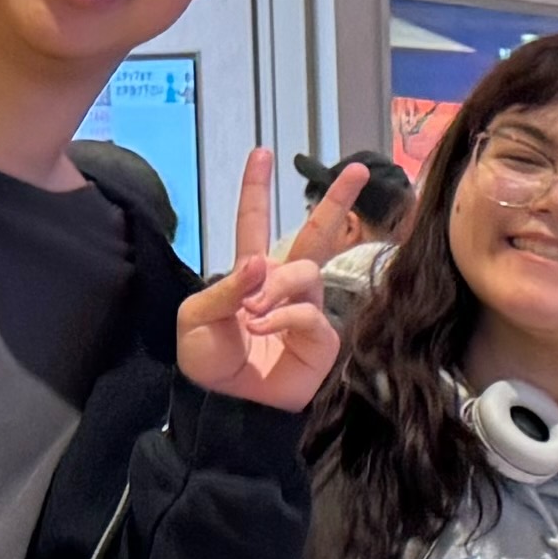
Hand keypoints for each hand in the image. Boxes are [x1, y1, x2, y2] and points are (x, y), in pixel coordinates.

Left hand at [180, 147, 379, 414]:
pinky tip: (265, 328)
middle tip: (360, 171)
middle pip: (315, 234)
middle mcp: (281, 284)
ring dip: (278, 286)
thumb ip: (227, 286)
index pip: (254, 221)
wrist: (225, 405)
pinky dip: (285, 316)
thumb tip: (263, 261)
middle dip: (336, 201)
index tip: (262, 153)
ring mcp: (305, 309)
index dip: (256, 188)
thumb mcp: (197, 317)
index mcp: (248, 273)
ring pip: (306, 271)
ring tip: (254, 314)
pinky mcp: (321, 338)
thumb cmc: (208, 361)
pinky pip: (310, 312)